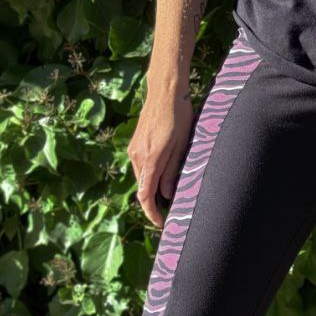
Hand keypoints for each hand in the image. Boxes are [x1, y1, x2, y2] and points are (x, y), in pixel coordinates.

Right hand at [127, 89, 195, 229]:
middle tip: (169, 212)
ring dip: (151, 190)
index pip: (146, 196)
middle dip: (153, 204)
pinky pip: (140, 167)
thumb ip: (172, 171)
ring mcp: (134, 149)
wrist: (165, 91)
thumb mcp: (181, 145)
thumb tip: (166, 194)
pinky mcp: (134, 143)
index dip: (152, 213)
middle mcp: (137, 156)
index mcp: (151, 159)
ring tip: (169, 196)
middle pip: (142, 189)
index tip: (161, 223)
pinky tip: (162, 176)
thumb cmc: (179, 116)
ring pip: (140, 178)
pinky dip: (149, 177)